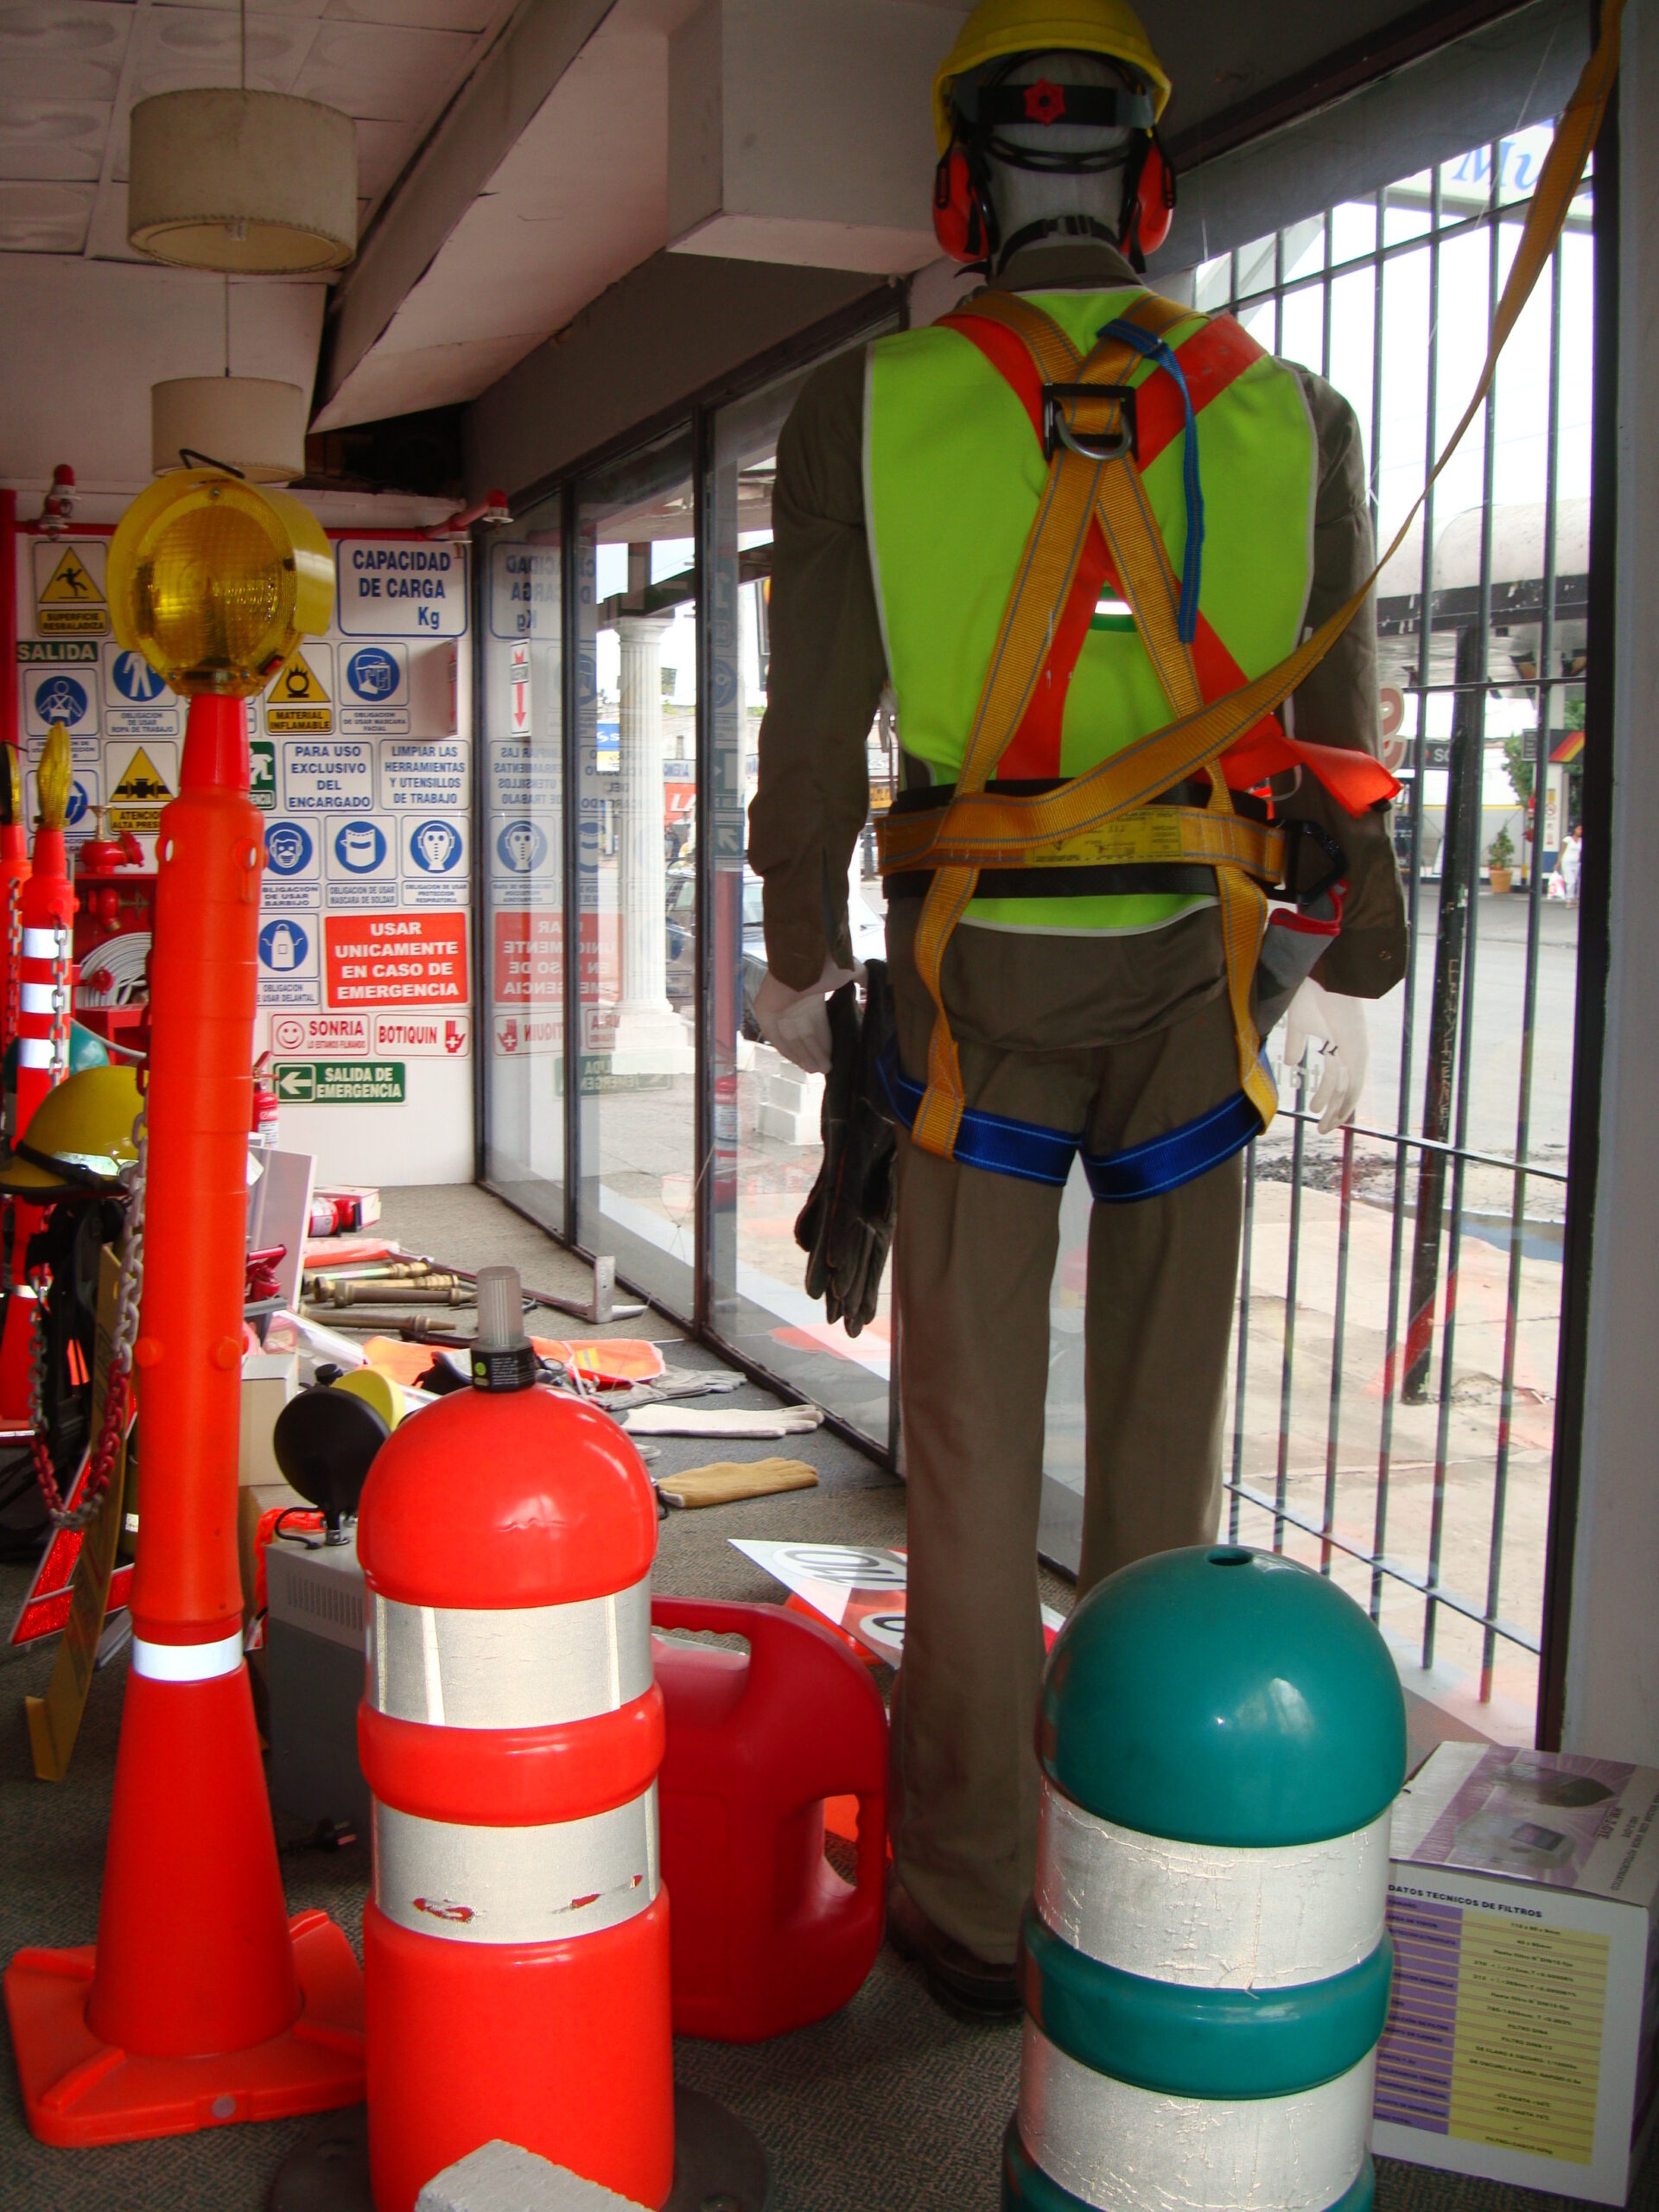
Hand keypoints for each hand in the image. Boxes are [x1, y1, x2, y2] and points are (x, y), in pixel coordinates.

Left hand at [753, 958, 855, 1074]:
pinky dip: (786, 1049)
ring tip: (816, 1070)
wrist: (802, 962)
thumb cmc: (826, 967)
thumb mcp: (851, 970)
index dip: (826, 1041)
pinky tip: (798, 1061)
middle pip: (806, 1034)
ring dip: (804, 1055)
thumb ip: (862, 976)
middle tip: (826, 1069)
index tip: (834, 1056)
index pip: (819, 1024)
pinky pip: (776, 1036)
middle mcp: (797, 1003)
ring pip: (793, 1038)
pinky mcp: (765, 1012)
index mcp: (812, 995)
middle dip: (816, 1052)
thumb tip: (874, 983)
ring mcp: (780, 1008)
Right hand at [1284, 978, 1368, 1134]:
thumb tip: (1290, 1064)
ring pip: (1348, 1091)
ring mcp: (1355, 1053)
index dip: (1325, 1096)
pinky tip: (1335, 1116)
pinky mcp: (1358, 1052)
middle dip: (1332, 1110)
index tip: (1314, 1110)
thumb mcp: (1299, 1026)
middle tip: (1321, 1128)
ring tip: (1323, 1128)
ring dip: (1336, 1112)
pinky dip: (1346, 1103)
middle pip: (1343, 1089)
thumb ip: (1296, 1044)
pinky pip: (1354, 1085)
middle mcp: (1349, 1052)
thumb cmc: (1310, 994)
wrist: (1321, 976)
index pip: (1335, 1078)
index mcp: (1337, 1045)